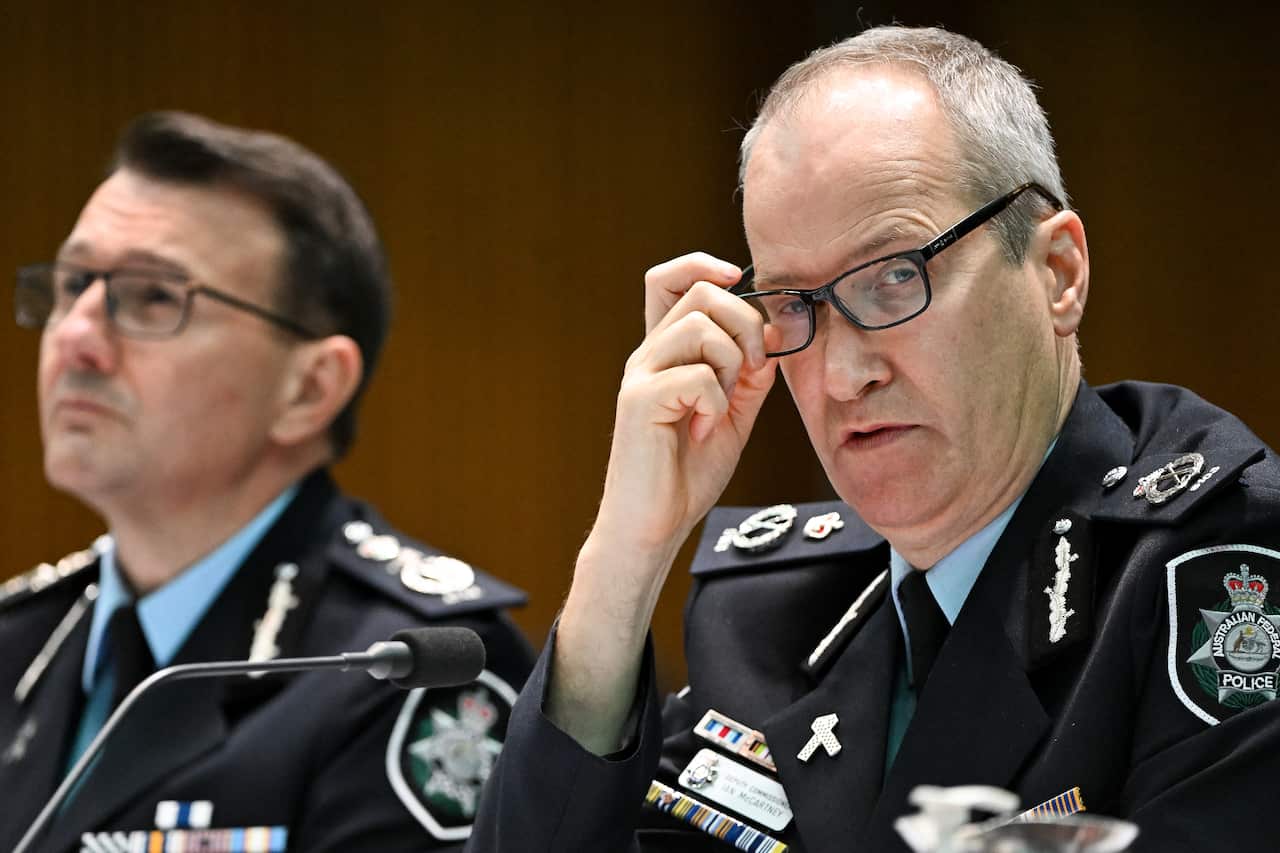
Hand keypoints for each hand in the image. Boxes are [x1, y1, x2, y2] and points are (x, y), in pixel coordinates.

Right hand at [595, 252, 777, 556]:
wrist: (653, 526)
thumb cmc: (684, 476)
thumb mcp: (732, 417)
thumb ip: (749, 377)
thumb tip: (774, 334)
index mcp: (666, 354)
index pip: (668, 279)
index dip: (703, 264)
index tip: (737, 280)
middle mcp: (648, 356)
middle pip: (700, 293)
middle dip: (744, 324)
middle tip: (750, 372)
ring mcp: (640, 376)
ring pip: (700, 328)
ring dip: (730, 365)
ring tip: (721, 405)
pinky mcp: (639, 401)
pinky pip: (697, 377)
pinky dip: (715, 404)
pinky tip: (703, 431)